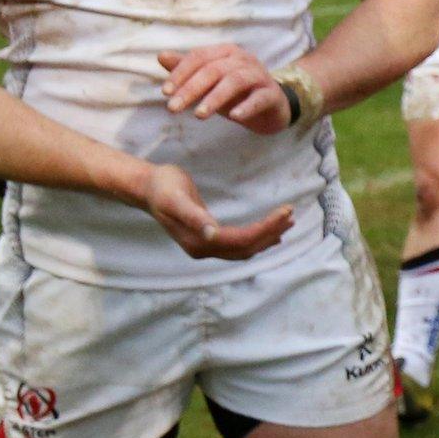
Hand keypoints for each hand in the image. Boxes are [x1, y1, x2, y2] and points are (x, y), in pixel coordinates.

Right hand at [137, 163, 292, 259]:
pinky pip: (238, 245)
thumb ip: (193, 216)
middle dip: (271, 233)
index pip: (242, 240)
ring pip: (244, 249)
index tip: (286, 212)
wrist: (147, 188)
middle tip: (291, 215)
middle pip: (246, 248)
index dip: (265, 228)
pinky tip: (270, 235)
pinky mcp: (208, 239)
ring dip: (267, 238)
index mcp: (198, 242)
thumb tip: (212, 233)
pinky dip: (257, 240)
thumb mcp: (175, 198)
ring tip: (288, 223)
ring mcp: (205, 247)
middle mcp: (203, 250)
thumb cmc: (162, 188)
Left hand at [158, 45, 292, 134]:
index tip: (165, 92)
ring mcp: (260, 76)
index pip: (199, 57)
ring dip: (215, 98)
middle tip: (172, 108)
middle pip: (214, 69)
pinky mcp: (273, 94)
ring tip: (198, 115)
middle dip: (191, 88)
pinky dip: (246, 107)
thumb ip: (187, 69)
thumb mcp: (209, 81)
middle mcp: (244, 59)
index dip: (180, 73)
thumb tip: (161, 56)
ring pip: (235, 81)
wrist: (271, 108)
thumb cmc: (235, 93)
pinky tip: (234, 117)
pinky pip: (259, 98)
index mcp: (226, 52)